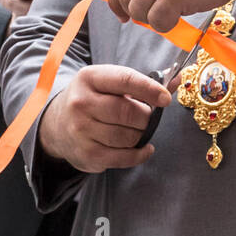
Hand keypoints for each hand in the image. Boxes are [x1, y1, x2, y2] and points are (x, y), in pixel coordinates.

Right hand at [38, 65, 170, 172]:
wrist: (57, 124)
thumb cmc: (93, 100)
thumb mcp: (110, 84)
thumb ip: (144, 83)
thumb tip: (178, 79)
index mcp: (89, 78)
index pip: (125, 80)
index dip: (150, 89)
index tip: (165, 98)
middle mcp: (81, 103)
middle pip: (127, 112)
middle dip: (146, 117)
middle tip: (148, 117)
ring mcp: (81, 130)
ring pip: (127, 136)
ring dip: (141, 135)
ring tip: (139, 130)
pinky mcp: (87, 154)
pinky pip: (124, 157)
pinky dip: (140, 154)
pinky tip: (144, 147)